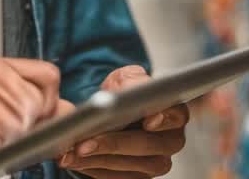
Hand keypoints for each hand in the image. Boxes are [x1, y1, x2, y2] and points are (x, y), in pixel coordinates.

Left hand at [57, 65, 188, 177]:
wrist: (111, 113)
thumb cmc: (123, 94)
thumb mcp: (125, 79)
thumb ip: (130, 82)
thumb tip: (127, 91)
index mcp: (174, 112)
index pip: (175, 116)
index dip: (162, 119)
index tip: (147, 121)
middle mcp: (170, 140)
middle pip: (146, 145)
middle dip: (113, 143)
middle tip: (85, 142)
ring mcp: (156, 163)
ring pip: (130, 165)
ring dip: (98, 159)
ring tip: (73, 152)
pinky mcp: (139, 177)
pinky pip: (118, 178)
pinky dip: (94, 169)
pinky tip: (77, 161)